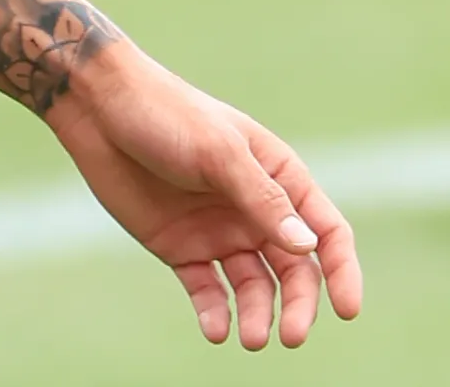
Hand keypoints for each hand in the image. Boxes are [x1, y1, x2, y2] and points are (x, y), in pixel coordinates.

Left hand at [43, 42, 362, 349]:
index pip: (325, 229)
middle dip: (299, 304)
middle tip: (290, 336)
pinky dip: (216, 314)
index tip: (348, 311)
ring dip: (259, 314)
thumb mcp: (219, 153)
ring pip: (254, 287)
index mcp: (278, 176)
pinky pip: (208, 291)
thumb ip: (262, 200)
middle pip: (294, 268)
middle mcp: (255, 209)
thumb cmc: (167, 116)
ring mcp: (219, 231)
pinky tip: (215, 329)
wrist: (101, 111)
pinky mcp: (182, 249)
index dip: (342, 270)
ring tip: (251, 339)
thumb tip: (308, 247)